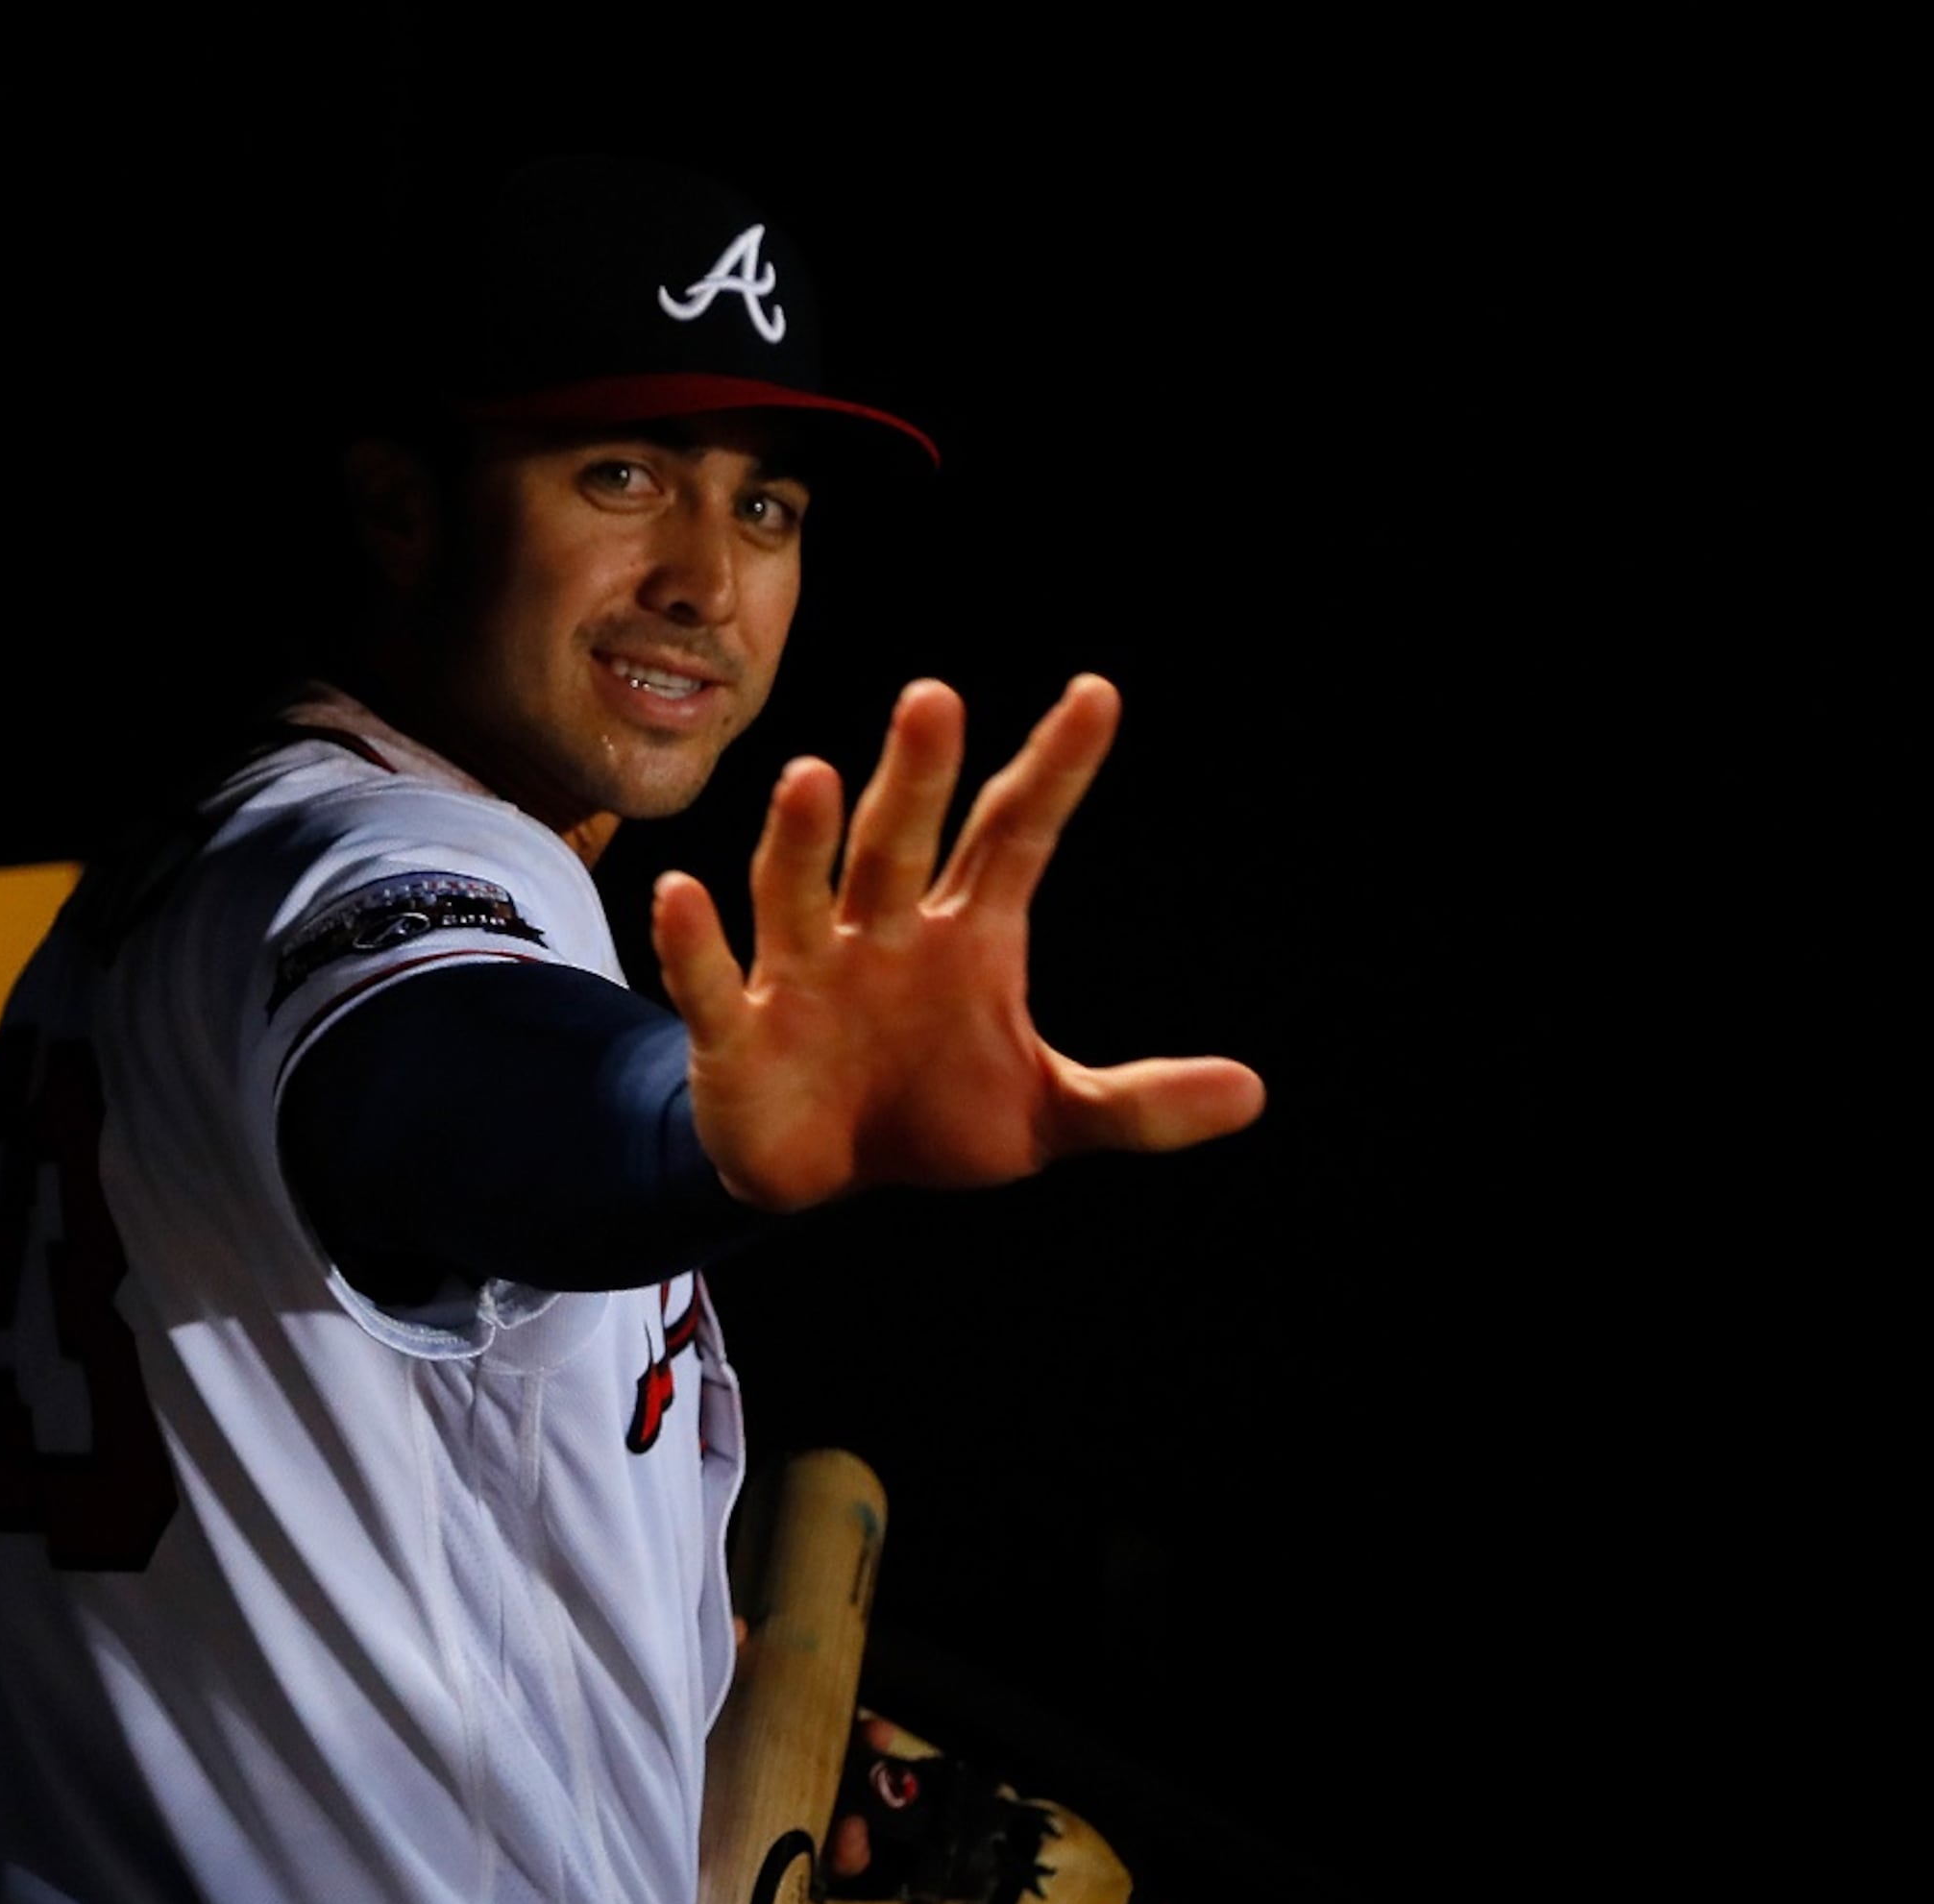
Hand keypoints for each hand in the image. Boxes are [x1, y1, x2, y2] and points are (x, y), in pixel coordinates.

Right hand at [649, 674, 1263, 1211]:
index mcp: (963, 933)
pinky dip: (695, 943)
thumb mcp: (1048, 1116)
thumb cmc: (935, 1116)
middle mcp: (878, 931)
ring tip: (815, 777)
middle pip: (899, 842)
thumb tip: (1254, 1091)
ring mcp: (802, 973)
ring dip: (803, 839)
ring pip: (800, 892)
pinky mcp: (736, 1032)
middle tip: (934, 698)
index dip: (1053, 771)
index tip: (1098, 697)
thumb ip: (1139, 1104)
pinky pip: (713, 982)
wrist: (824, 1177)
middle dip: (914, 775)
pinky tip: (679, 896)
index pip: (1013, 835)